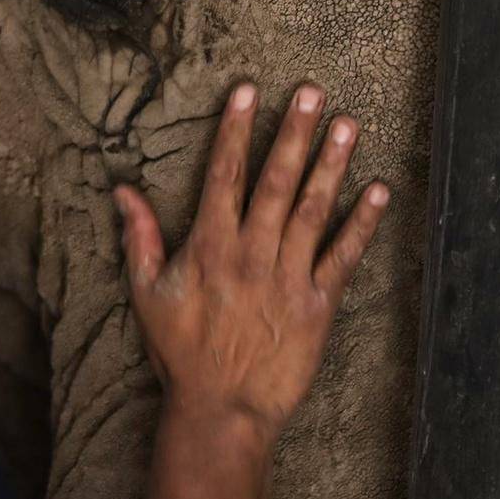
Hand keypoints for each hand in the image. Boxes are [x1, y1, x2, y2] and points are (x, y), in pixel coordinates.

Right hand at [113, 82, 388, 441]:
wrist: (221, 406)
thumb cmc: (180, 350)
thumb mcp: (146, 292)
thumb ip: (139, 237)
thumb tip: (122, 191)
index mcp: (209, 246)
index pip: (223, 175)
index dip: (236, 131)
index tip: (248, 92)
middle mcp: (251, 253)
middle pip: (275, 182)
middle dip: (294, 133)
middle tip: (313, 92)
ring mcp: (287, 277)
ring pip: (311, 210)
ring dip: (330, 165)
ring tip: (348, 125)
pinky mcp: (317, 304)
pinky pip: (342, 257)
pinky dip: (361, 224)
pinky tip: (377, 192)